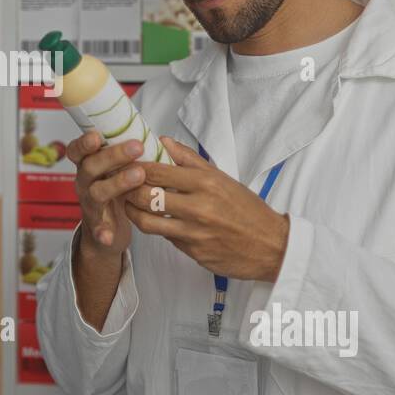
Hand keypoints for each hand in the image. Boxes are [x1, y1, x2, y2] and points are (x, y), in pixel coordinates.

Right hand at [66, 132, 147, 258]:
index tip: (97, 135)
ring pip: (97, 193)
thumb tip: (161, 139)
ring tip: (138, 176)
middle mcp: (86, 183)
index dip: (84, 142)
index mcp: (89, 166)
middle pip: (91, 166)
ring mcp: (90, 204)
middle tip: (137, 147)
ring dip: (116, 183)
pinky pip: (97, 229)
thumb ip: (131, 155)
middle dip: (113, 155)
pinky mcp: (97, 226)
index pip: (78, 150)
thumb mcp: (118, 171)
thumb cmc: (115, 193)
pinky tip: (109, 235)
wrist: (105, 231)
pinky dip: (102, 232)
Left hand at [123, 136, 290, 281]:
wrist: (272, 247)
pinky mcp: (193, 252)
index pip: (157, 172)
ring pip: (147, 222)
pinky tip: (156, 220)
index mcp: (206, 183)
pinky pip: (165, 237)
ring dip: (133, 212)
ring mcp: (194, 232)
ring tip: (131, 204)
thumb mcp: (222, 178)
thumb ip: (190, 160)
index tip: (127, 164)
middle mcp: (198, 207)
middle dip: (128, 189)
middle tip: (123, 185)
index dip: (136, 167)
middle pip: (145, 196)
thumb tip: (163, 141)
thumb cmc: (248, 209)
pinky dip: (158, 228)